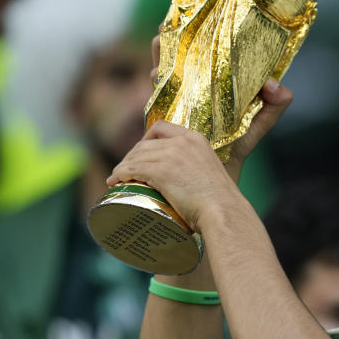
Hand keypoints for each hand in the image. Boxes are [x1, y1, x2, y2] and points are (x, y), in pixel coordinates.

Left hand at [108, 122, 243, 230]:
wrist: (223, 211)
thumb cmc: (220, 202)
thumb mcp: (210, 174)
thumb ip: (197, 170)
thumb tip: (188, 184)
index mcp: (196, 139)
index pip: (161, 127)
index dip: (145, 138)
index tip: (140, 152)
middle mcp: (182, 142)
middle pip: (145, 142)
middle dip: (131, 156)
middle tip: (125, 170)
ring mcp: (171, 154)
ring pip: (136, 156)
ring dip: (122, 166)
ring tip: (117, 178)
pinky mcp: (161, 171)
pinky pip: (132, 169)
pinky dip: (120, 174)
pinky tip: (115, 181)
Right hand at [147, 35, 292, 184]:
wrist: (217, 179)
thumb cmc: (234, 151)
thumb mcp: (256, 126)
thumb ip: (273, 106)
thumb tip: (273, 84)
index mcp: (210, 89)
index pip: (201, 59)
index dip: (197, 38)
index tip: (198, 17)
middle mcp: (189, 92)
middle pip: (178, 58)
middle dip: (174, 39)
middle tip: (172, 23)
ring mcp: (173, 102)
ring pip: (163, 70)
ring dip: (162, 53)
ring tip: (162, 36)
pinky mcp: (160, 117)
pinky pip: (154, 92)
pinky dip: (155, 77)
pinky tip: (156, 68)